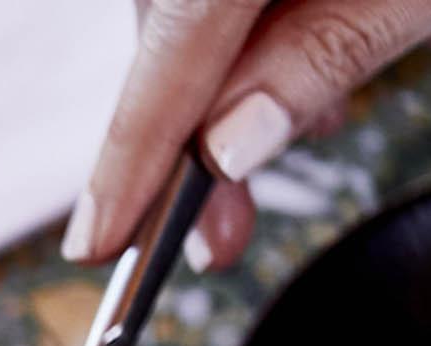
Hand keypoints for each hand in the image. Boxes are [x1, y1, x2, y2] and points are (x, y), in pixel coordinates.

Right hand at [65, 0, 430, 269]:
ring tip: (288, 137)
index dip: (132, 151)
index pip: (174, 44)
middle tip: (217, 234)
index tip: (102, 239)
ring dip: (225, 91)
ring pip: (195, 11)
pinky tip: (297, 75)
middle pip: (172, 25)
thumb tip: (232, 144)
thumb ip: (328, 51)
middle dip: (188, 133)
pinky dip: (254, 38)